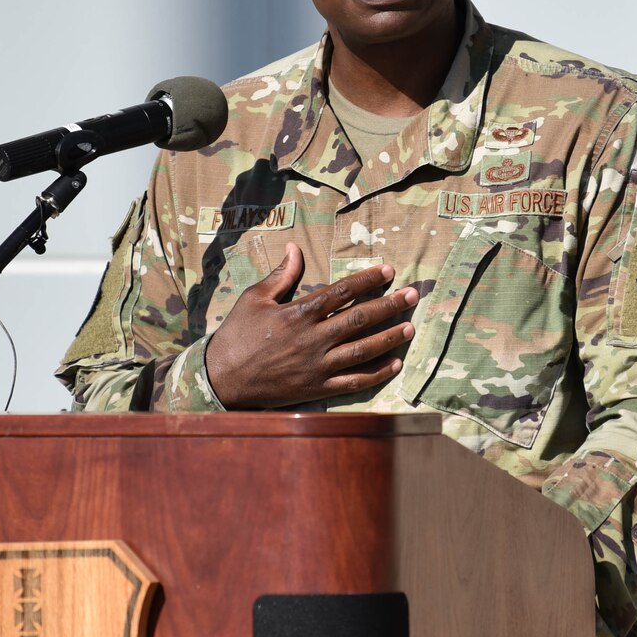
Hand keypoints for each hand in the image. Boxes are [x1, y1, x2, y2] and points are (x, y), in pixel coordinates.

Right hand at [204, 243, 418, 408]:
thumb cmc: (238, 334)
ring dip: (389, 338)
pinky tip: (394, 363)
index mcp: (299, 313)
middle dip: (390, 305)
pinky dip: (376, 374)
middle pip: (359, 319)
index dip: (368, 280)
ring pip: (362, 350)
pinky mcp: (317, 388)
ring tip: (410, 327)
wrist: (223, 378)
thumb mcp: (254, 298)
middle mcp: (313, 339)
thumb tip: (295, 248)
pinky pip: (353, 382)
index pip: (342, 292)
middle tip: (413, 295)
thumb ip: (281, 275)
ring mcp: (317, 366)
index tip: (389, 272)